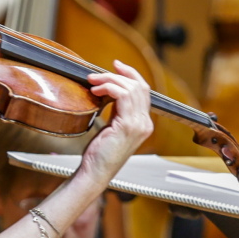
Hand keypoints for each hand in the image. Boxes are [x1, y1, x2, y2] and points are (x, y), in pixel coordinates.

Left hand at [80, 60, 154, 177]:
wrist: (95, 172)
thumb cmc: (99, 153)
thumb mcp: (111, 127)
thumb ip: (117, 111)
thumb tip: (109, 90)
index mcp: (144, 123)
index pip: (143, 91)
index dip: (131, 75)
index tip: (116, 65)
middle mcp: (145, 123)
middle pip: (139, 86)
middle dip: (117, 74)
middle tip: (97, 74)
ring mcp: (139, 125)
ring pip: (130, 88)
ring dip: (109, 80)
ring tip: (93, 81)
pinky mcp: (128, 125)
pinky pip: (122, 95)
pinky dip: (108, 87)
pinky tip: (96, 90)